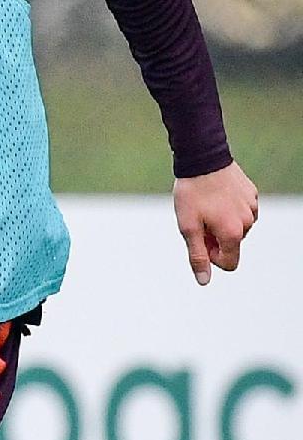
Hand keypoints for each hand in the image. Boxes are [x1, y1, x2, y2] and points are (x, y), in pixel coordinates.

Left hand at [173, 161, 258, 285]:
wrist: (203, 158)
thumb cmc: (192, 194)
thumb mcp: (188, 228)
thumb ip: (197, 256)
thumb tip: (204, 281)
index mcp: (233, 234)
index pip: (229, 264)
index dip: (211, 257)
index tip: (199, 240)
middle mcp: (248, 222)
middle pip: (232, 244)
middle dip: (215, 238)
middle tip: (199, 219)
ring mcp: (252, 207)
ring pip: (237, 228)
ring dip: (222, 224)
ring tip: (207, 206)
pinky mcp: (252, 194)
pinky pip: (241, 211)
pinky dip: (229, 209)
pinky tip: (217, 196)